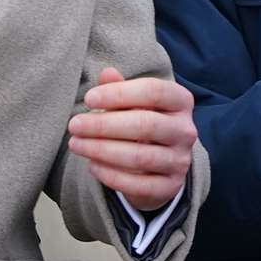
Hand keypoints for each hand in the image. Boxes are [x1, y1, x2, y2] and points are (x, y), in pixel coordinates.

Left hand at [67, 68, 196, 210]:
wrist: (157, 165)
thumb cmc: (140, 122)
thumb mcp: (132, 102)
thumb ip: (119, 88)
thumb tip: (107, 73)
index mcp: (180, 101)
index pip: (154, 91)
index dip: (119, 93)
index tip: (89, 98)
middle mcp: (186, 130)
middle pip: (146, 125)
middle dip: (104, 125)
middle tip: (75, 125)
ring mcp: (180, 161)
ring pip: (140, 157)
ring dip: (101, 150)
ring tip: (76, 144)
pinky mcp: (170, 187)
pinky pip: (138, 184)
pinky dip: (111, 175)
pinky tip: (92, 166)